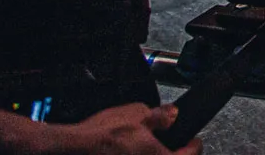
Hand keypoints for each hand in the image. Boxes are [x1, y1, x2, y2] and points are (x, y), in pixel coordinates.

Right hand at [57, 103, 202, 154]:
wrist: (71, 148)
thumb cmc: (102, 135)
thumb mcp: (138, 113)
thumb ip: (161, 116)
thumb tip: (172, 114)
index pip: (190, 154)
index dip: (193, 144)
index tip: (194, 140)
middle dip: (175, 153)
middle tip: (176, 145)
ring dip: (154, 154)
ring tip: (150, 147)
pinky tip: (132, 150)